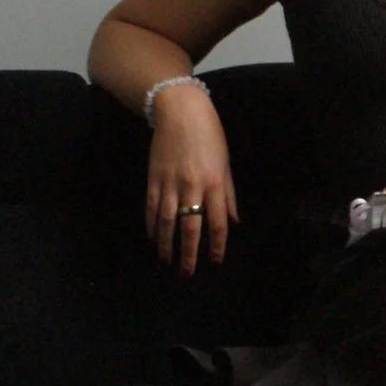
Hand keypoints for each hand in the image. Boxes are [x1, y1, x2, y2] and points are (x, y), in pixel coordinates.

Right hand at [144, 84, 238, 273]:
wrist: (180, 111)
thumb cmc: (209, 135)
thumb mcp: (226, 163)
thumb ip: (228, 195)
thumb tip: (233, 222)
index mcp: (215, 183)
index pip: (217, 224)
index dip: (216, 246)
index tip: (214, 262)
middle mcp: (193, 186)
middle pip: (191, 229)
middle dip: (189, 255)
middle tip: (186, 274)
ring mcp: (171, 183)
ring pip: (168, 222)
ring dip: (167, 246)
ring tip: (166, 262)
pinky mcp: (154, 178)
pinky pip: (152, 208)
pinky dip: (152, 226)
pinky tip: (153, 238)